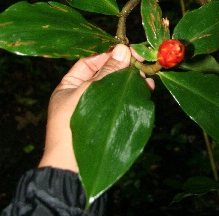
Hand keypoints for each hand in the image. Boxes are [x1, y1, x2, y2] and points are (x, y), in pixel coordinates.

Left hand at [38, 44, 153, 172]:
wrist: (73, 169)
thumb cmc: (73, 124)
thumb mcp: (89, 92)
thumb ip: (108, 71)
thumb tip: (123, 49)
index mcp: (70, 85)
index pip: (90, 62)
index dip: (108, 54)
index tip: (127, 49)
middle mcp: (83, 95)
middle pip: (106, 74)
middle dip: (124, 67)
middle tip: (142, 63)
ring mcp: (99, 108)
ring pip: (117, 88)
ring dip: (132, 81)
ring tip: (147, 77)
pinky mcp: (111, 120)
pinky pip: (124, 102)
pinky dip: (134, 94)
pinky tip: (147, 90)